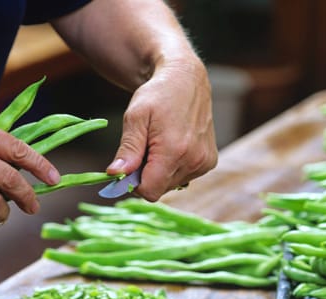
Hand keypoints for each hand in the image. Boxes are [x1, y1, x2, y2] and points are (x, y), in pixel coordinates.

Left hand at [107, 56, 217, 200]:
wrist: (186, 80)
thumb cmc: (157, 95)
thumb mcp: (135, 117)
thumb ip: (128, 149)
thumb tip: (115, 173)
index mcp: (174, 150)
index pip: (149, 191)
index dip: (134, 183)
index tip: (129, 165)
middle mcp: (194, 160)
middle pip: (160, 189)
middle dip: (147, 174)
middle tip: (145, 148)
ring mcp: (204, 162)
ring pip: (171, 184)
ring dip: (161, 171)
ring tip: (160, 144)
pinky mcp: (209, 161)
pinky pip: (184, 177)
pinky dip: (174, 167)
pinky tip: (174, 146)